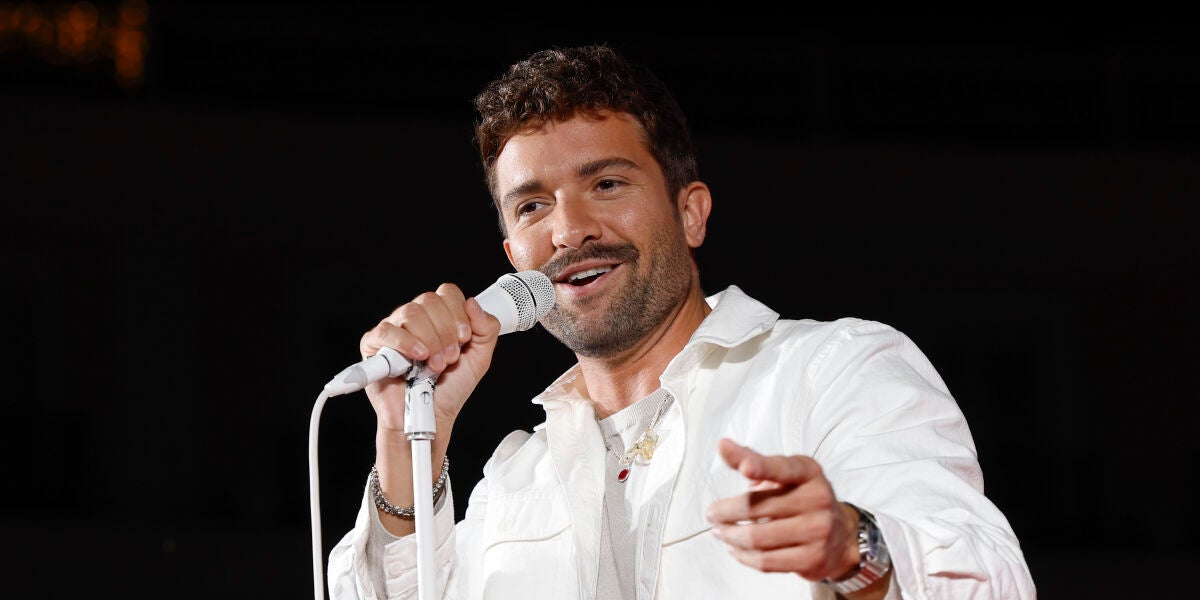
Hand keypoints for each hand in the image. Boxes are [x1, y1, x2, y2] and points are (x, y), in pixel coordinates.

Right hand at [359, 283, 501, 432]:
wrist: (430, 418)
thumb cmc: (450, 390)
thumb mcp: (479, 359)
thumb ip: (485, 329)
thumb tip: (473, 303)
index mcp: (439, 317)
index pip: (447, 293)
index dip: (458, 313)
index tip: (464, 338)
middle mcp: (415, 319)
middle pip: (429, 300)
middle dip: (445, 331)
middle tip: (449, 358)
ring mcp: (394, 329)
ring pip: (411, 312)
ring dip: (429, 341)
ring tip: (434, 365)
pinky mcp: (374, 344)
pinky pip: (386, 330)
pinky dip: (405, 342)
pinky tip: (417, 357)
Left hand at [705, 438, 859, 583]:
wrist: (840, 535)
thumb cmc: (802, 497)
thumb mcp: (784, 472)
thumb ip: (752, 459)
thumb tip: (722, 445)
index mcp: (808, 472)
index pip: (781, 468)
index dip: (761, 467)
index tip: (744, 468)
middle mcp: (817, 499)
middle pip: (756, 507)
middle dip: (725, 512)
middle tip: (711, 514)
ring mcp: (817, 530)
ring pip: (757, 538)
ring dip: (730, 536)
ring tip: (720, 532)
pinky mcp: (812, 558)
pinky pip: (766, 561)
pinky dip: (744, 556)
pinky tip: (735, 549)